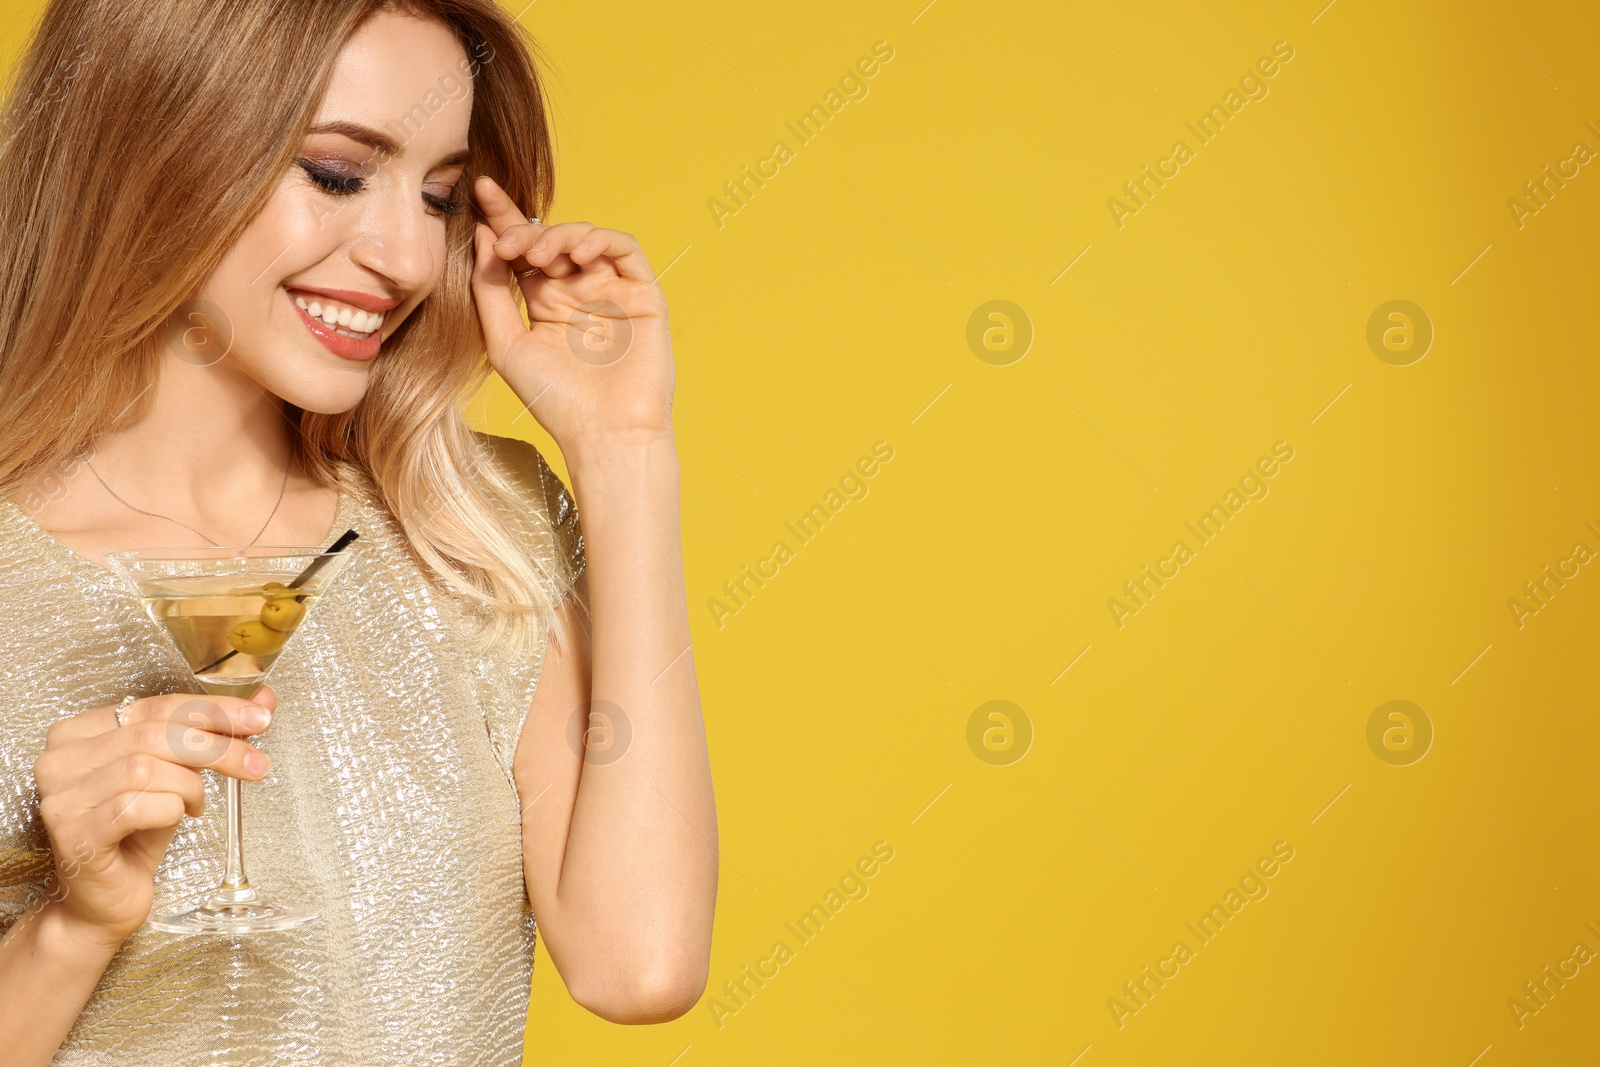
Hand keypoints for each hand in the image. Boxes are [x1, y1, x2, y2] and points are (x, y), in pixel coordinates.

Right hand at [29, 689, 276, 942]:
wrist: (102, 902)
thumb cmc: (136, 834)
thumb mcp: (177, 773)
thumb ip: (212, 733)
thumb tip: (264, 700)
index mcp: (80, 732)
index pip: (156, 705)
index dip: (214, 709)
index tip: (260, 717)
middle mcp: (60, 759)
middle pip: (154, 733)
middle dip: (217, 746)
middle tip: (257, 765)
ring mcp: (61, 797)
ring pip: (145, 767)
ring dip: (190, 785)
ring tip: (197, 804)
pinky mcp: (73, 834)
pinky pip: (137, 806)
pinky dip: (171, 810)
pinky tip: (178, 818)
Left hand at [469, 176, 674, 455]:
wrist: (604, 433)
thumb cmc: (555, 400)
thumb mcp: (505, 343)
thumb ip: (491, 290)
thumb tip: (482, 236)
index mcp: (546, 303)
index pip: (523, 249)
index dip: (503, 217)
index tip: (481, 189)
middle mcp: (579, 292)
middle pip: (551, 238)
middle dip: (526, 231)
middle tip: (508, 244)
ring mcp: (612, 291)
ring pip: (586, 238)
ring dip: (558, 234)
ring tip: (538, 253)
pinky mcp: (643, 294)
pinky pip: (624, 249)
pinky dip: (600, 240)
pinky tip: (576, 253)